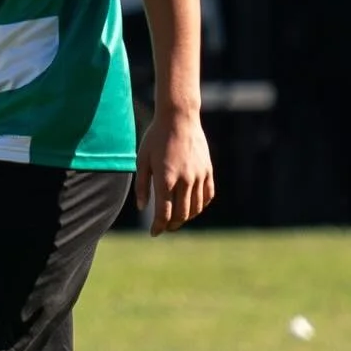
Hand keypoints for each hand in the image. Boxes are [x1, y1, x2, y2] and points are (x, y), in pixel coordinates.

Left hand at [135, 106, 213, 235]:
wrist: (179, 118)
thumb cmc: (156, 137)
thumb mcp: (142, 160)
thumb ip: (142, 185)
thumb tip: (143, 208)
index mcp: (165, 178)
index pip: (164, 213)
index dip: (158, 226)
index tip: (154, 232)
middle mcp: (184, 180)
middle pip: (181, 214)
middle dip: (172, 225)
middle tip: (164, 227)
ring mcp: (198, 176)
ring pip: (195, 208)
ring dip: (186, 217)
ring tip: (176, 218)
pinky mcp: (208, 171)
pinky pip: (207, 196)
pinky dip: (200, 206)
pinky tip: (192, 207)